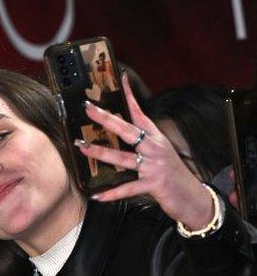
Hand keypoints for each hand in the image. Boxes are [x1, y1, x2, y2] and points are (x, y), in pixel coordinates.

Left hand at [77, 74, 216, 229]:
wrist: (193, 197)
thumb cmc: (173, 175)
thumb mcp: (160, 154)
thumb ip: (144, 143)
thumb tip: (126, 134)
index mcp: (156, 139)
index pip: (141, 113)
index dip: (130, 96)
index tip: (121, 78)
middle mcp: (155, 148)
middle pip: (128, 130)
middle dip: (107, 119)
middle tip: (88, 109)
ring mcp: (154, 166)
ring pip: (123, 157)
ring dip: (101, 153)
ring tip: (83, 148)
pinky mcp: (153, 185)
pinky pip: (128, 188)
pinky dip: (112, 193)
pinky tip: (97, 195)